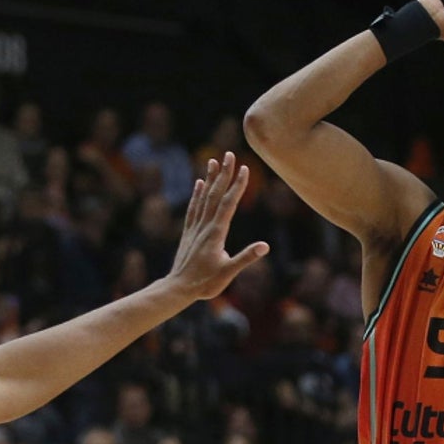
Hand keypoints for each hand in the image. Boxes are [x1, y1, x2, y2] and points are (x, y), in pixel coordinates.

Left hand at [169, 152, 268, 299]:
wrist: (178, 288)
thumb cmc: (204, 284)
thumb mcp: (228, 273)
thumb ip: (246, 258)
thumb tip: (265, 246)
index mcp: (216, 233)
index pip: (229, 204)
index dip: (237, 186)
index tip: (244, 168)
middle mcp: (205, 226)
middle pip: (215, 195)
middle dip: (224, 174)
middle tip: (229, 154)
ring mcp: (195, 228)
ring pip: (204, 198)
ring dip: (210, 179)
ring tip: (213, 161)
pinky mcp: (189, 233)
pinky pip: (194, 208)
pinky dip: (197, 194)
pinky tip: (199, 184)